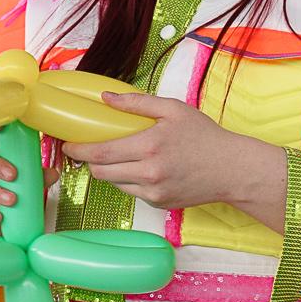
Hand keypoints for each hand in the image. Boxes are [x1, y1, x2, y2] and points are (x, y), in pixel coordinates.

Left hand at [62, 91, 286, 217]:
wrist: (233, 169)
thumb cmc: (205, 136)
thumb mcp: (173, 110)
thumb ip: (136, 103)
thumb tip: (104, 98)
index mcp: (149, 147)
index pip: (99, 154)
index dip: (77, 151)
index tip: (67, 145)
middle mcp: (149, 173)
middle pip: (100, 173)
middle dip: (89, 162)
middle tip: (87, 150)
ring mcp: (153, 192)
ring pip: (114, 184)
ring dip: (109, 171)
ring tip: (118, 156)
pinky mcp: (159, 203)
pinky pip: (132, 192)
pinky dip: (129, 180)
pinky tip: (141, 168)